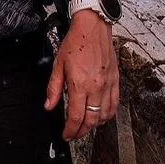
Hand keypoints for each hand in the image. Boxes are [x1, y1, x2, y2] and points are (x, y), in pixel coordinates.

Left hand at [44, 12, 119, 140]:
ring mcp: (107, 85)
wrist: (93, 28)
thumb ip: (53, 88)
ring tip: (85, 126)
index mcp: (80, 84)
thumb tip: (49, 105)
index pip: (76, 117)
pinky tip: (101, 115)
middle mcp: (96, 87)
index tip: (66, 135)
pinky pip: (114, 104)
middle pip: (91, 120)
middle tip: (74, 134)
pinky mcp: (115, 80)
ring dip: (95, 125)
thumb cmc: (76, 43)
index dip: (70, 130)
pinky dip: (108, 114)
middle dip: (81, 131)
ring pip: (105, 115)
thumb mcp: (58, 66)